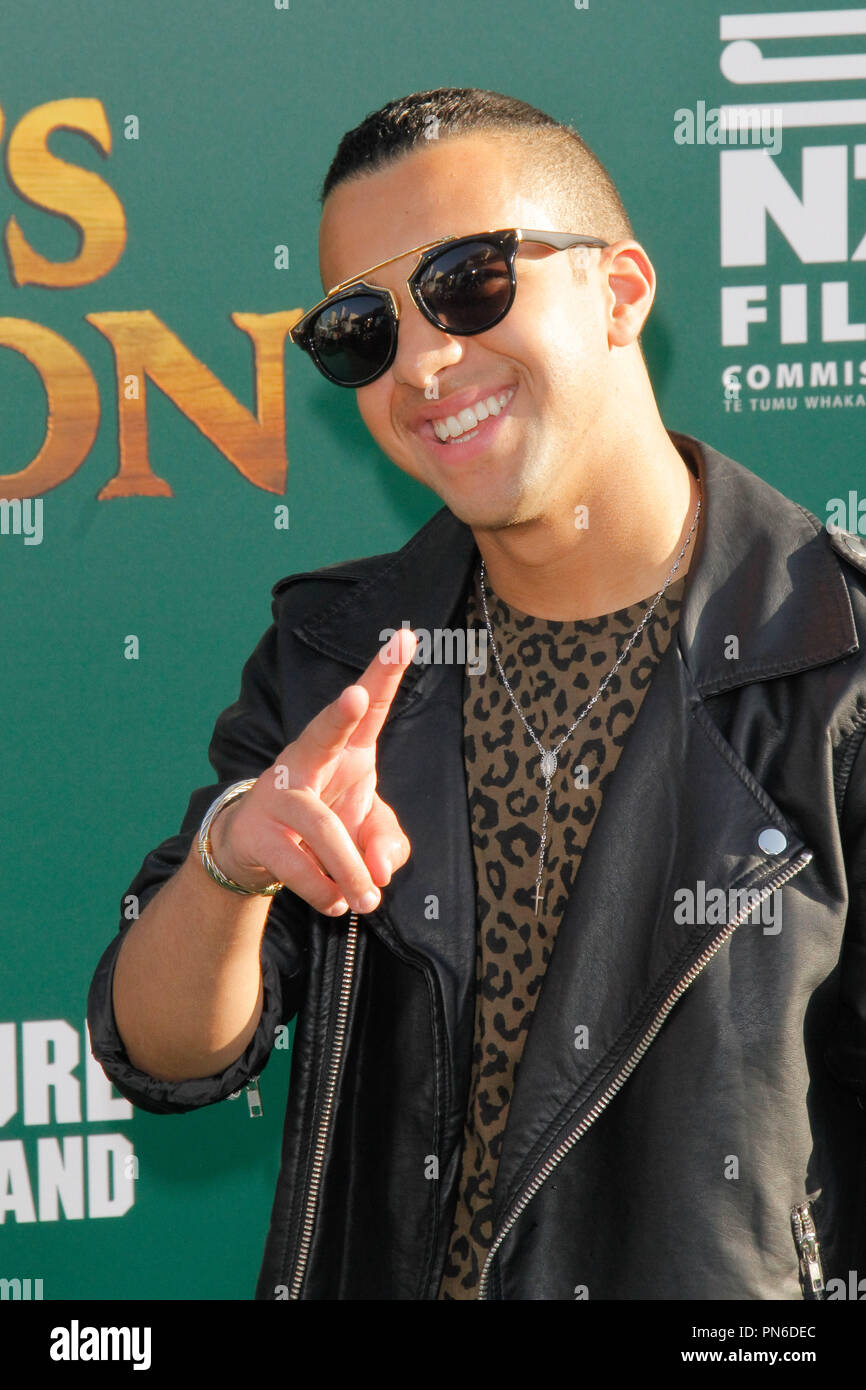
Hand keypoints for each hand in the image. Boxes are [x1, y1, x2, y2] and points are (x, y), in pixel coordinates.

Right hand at [209, 628, 416, 915]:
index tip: (404, 637)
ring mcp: (280, 796)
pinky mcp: (260, 834)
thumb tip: (377, 873)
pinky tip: (337, 901)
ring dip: (350, 870)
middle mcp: (308, 762)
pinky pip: (299, 865)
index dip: (385, 673)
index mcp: (343, 752)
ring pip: (323, 828)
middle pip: (322, 734)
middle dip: (340, 715)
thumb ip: (387, 846)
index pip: (370, 709)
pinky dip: (324, 891)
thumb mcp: (366, 834)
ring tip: (368, 901)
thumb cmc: (321, 828)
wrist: (254, 855)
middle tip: (356, 696)